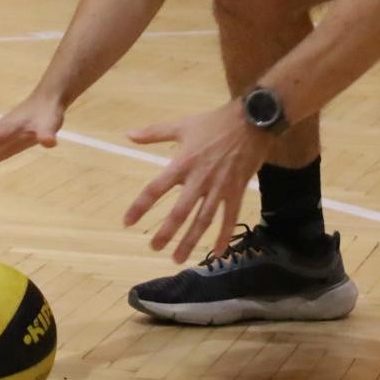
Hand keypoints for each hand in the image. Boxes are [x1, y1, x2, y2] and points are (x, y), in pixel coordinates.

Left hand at [123, 101, 269, 263]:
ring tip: (178, 258)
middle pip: (180, 212)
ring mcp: (219, 188)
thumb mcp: (182, 125)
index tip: (128, 222)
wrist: (251, 121)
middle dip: (166, 233)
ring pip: (203, 220)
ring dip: (190, 241)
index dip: (140, 206)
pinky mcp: (237, 191)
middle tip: (154, 248)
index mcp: (182, 163)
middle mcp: (199, 179)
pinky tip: (217, 252)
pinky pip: (230, 218)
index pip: (156, 188)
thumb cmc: (214, 122)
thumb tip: (128, 135)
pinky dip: (224, 236)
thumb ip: (154, 132)